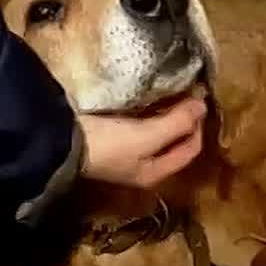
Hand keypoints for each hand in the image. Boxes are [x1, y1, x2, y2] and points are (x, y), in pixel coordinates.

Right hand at [77, 94, 206, 188]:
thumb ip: (177, 123)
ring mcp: (127, 154)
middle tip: (188, 93)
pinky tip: (149, 99)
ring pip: (159, 134)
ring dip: (169, 116)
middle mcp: (144, 167)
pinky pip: (142, 127)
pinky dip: (150, 114)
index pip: (190, 149)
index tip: (199, 100)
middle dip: (185, 120)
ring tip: (173, 92)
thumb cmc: (109, 144)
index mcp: (156, 172)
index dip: (199, 126)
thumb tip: (203, 105)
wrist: (61, 143)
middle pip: (176, 142)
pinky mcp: (112, 139)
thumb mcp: (147, 135)